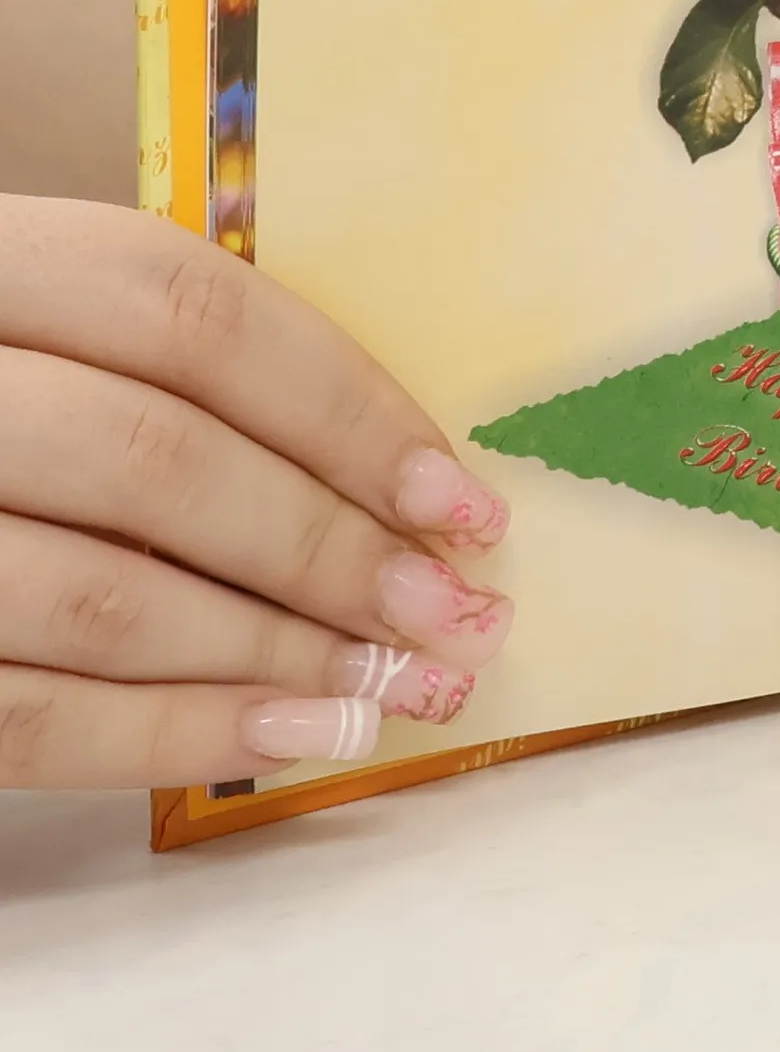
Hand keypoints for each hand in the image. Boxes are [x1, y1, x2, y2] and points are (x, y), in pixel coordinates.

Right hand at [0, 195, 514, 789]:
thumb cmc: (7, 390)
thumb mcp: (58, 332)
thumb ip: (181, 371)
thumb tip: (402, 476)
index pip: (196, 315)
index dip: (345, 410)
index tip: (461, 500)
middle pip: (162, 460)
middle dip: (333, 551)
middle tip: (460, 616)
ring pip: (102, 595)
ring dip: (282, 653)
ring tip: (408, 687)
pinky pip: (27, 714)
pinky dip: (181, 735)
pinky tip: (306, 736)